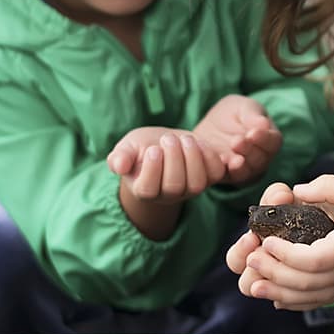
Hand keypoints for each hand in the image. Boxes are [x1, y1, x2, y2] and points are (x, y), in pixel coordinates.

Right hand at [107, 126, 225, 203]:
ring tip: (184, 139)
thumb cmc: (142, 148)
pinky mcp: (209, 178)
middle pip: (174, 186)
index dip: (152, 169)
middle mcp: (169, 195)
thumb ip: (120, 157)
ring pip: (196, 183)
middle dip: (173, 159)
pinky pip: (215, 173)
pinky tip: (198, 141)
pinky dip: (210, 156)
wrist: (165, 145)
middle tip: (168, 138)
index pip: (148, 190)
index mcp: (145, 190)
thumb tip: (118, 166)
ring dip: (192, 158)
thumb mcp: (127, 148)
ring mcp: (190, 189)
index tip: (152, 149)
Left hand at [194, 95, 282, 184]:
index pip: (273, 142)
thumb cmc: (230, 115)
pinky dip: (224, 173)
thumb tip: (264, 124)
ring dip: (239, 166)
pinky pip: (227, 178)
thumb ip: (251, 113)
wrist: (207, 129)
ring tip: (232, 159)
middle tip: (236, 141)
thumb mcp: (240, 107)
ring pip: (246, 172)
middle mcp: (260, 158)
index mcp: (268, 139)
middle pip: (260, 159)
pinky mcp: (226, 177)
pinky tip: (220, 165)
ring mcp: (244, 171)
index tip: (253, 133)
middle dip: (248, 151)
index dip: (264, 138)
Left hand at [235, 175, 333, 310]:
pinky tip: (277, 298)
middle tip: (251, 260)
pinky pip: (319, 299)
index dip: (286, 255)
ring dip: (279, 293)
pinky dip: (296, 302)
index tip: (268, 242)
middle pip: (305, 283)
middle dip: (274, 274)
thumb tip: (298, 191)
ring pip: (309, 297)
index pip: (312, 261)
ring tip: (255, 286)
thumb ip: (328, 187)